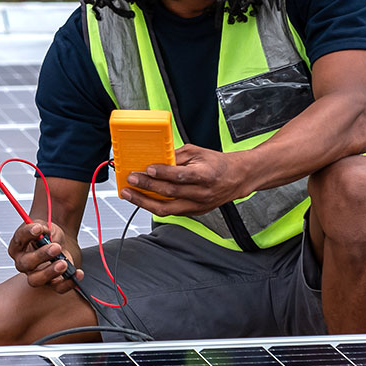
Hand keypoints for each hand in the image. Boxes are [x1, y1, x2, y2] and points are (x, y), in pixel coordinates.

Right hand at [7, 220, 83, 293]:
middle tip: (56, 247)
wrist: (58, 244)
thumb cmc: (48, 236)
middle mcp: (23, 263)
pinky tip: (77, 273)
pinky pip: (58, 287)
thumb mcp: (45, 226)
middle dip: (41, 255)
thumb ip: (43, 227)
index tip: (38, 228)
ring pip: (37, 280)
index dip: (28, 233)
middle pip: (26, 263)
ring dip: (50, 272)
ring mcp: (35, 275)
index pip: (19, 239)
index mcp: (18, 246)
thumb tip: (44, 231)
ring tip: (63, 263)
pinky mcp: (51, 283)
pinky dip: (68, 283)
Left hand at [120, 144, 251, 216]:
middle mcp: (201, 193)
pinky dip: (154, 206)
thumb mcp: (198, 152)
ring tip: (129, 194)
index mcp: (204, 175)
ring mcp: (197, 206)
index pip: (180, 176)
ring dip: (144, 201)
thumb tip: (156, 158)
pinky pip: (170, 212)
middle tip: (131, 179)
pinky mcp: (194, 212)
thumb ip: (176, 156)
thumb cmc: (217, 164)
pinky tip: (142, 199)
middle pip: (169, 193)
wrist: (236, 179)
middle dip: (146, 186)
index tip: (148, 169)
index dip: (162, 173)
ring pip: (167, 208)